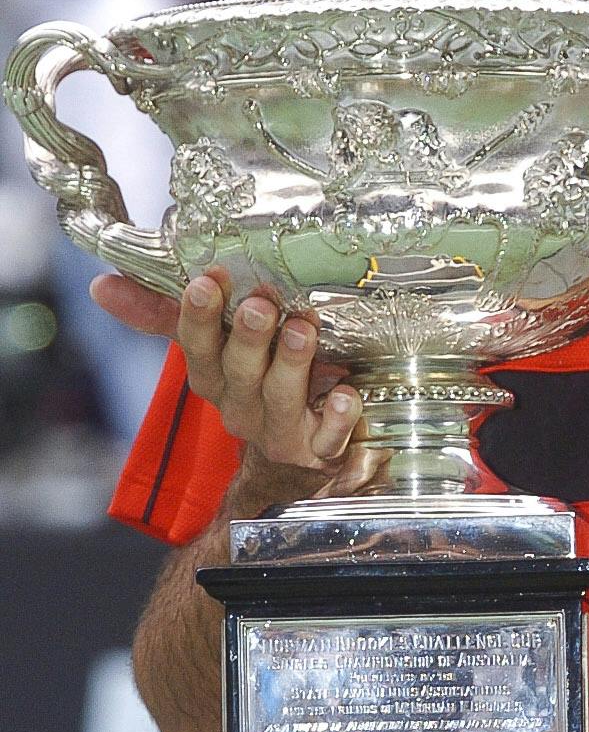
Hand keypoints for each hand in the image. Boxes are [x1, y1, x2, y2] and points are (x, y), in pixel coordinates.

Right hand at [94, 264, 366, 479]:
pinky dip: (338, 417)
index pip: (196, 347)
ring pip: (282, 399)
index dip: (199, 317)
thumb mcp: (212, 344)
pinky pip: (329, 436)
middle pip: (240, 371)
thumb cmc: (257, 377)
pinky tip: (346, 395)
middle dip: (248, 338)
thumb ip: (162, 312)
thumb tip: (100, 284)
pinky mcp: (320, 448)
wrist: (299, 451)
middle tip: (259, 306)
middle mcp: (242, 405)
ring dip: (292, 363)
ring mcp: (281, 429)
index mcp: (213, 376)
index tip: (206, 280)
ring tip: (304, 329)